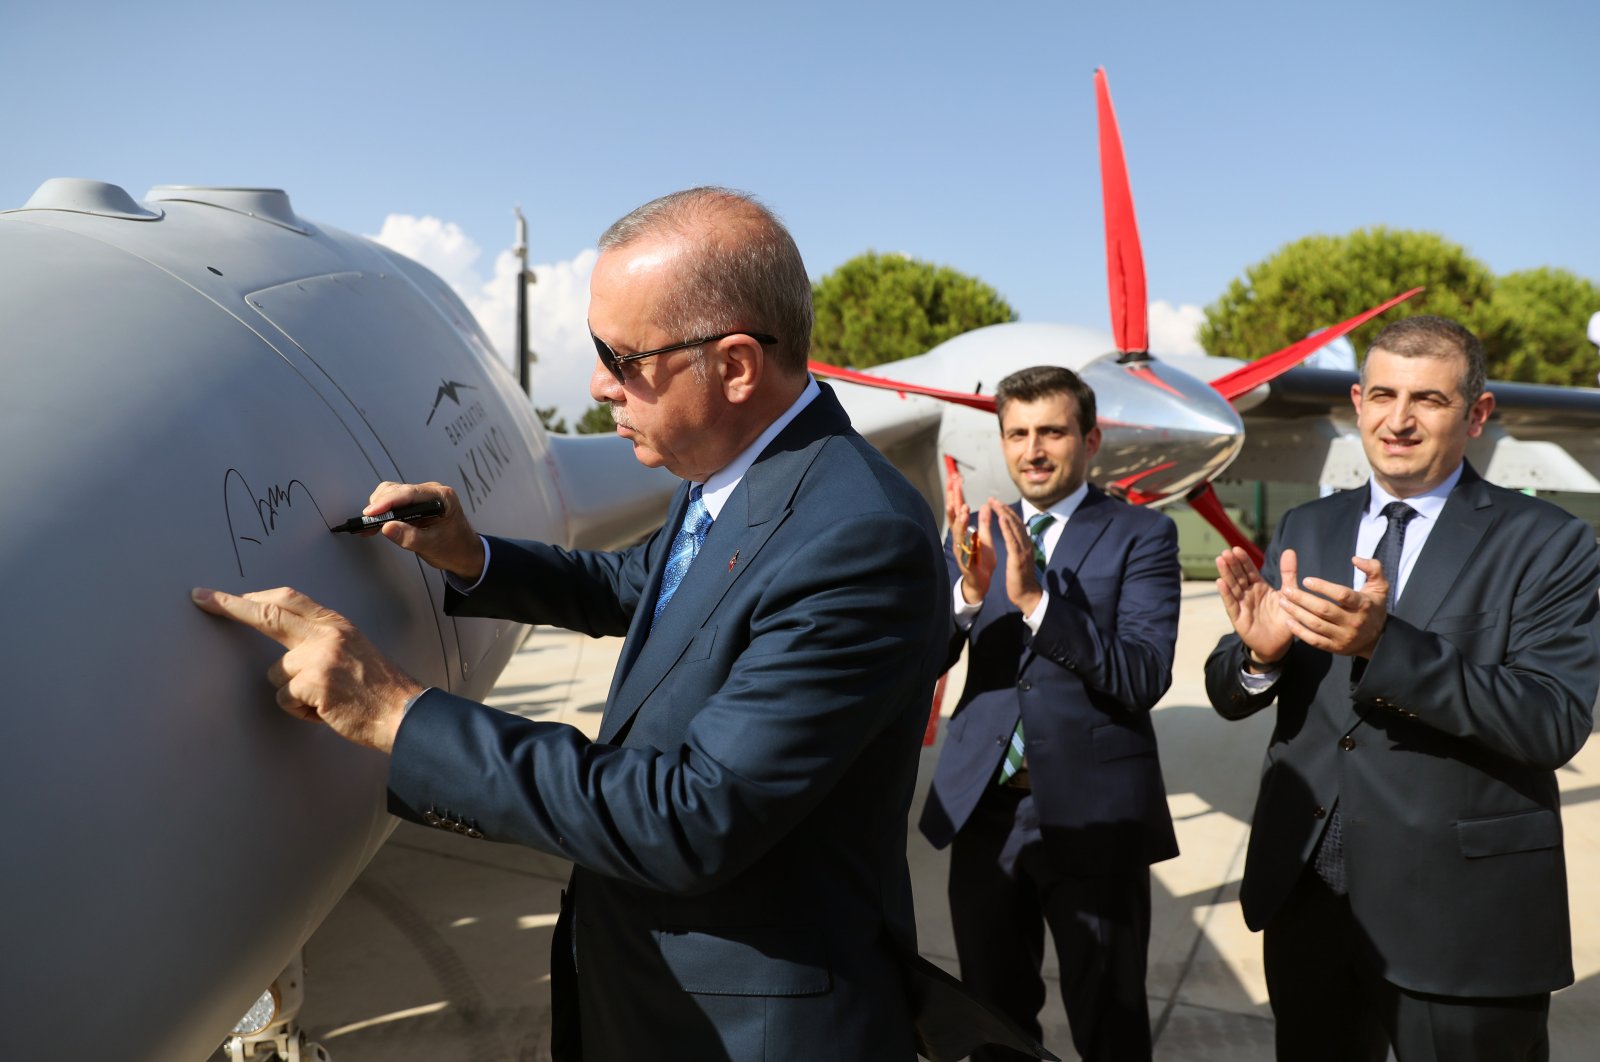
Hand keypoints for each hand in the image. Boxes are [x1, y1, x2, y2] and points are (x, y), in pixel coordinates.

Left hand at [190, 586, 421, 751]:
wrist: (403, 711)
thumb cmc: (378, 687)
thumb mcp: (353, 649)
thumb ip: (322, 640)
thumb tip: (286, 645)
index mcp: (335, 623)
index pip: (288, 599)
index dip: (253, 596)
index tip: (223, 594)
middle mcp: (326, 634)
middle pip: (268, 613)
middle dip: (231, 605)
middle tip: (202, 598)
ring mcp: (319, 657)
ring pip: (276, 674)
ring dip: (293, 692)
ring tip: (325, 700)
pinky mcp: (314, 684)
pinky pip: (286, 699)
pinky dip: (302, 711)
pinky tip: (327, 711)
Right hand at [365, 481, 484, 581]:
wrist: (464, 553)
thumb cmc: (454, 547)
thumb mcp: (431, 546)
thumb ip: (410, 537)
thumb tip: (387, 527)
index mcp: (442, 497)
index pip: (410, 493)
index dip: (387, 501)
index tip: (371, 512)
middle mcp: (432, 492)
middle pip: (398, 490)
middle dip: (380, 506)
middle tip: (367, 523)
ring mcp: (423, 497)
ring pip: (392, 494)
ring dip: (379, 508)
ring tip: (369, 526)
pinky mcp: (415, 504)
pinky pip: (394, 502)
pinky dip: (383, 512)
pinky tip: (375, 525)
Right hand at [947, 464, 987, 604]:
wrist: (979, 584)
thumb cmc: (980, 560)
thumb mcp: (985, 538)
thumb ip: (984, 522)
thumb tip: (986, 505)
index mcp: (963, 531)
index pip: (958, 508)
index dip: (956, 493)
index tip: (955, 477)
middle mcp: (958, 538)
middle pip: (953, 515)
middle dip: (953, 498)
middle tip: (954, 482)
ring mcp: (959, 549)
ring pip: (957, 531)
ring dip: (959, 518)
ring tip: (962, 505)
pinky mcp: (964, 560)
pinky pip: (964, 547)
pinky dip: (965, 539)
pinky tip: (967, 530)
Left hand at [990, 501, 1042, 617]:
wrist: (1027, 595)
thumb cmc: (1021, 578)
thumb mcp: (1020, 559)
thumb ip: (1019, 547)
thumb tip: (1017, 537)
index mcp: (1025, 544)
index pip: (1016, 524)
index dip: (1007, 512)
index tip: (998, 503)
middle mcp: (1026, 544)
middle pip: (1015, 522)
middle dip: (1004, 509)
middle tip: (994, 499)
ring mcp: (1023, 551)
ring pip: (1014, 528)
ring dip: (1005, 514)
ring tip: (996, 504)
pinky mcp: (1018, 558)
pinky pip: (1012, 541)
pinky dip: (1007, 529)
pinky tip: (1001, 520)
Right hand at [1215, 545, 1293, 665]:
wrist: (1279, 644)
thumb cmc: (1283, 619)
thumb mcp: (1289, 593)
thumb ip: (1288, 573)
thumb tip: (1289, 550)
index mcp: (1259, 587)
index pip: (1249, 570)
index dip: (1243, 560)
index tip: (1237, 549)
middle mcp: (1248, 594)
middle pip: (1238, 576)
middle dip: (1232, 564)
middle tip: (1226, 552)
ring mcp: (1242, 605)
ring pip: (1232, 587)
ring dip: (1226, 574)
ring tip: (1220, 561)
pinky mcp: (1238, 618)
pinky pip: (1231, 604)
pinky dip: (1226, 594)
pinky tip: (1220, 583)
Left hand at [1278, 554, 1389, 657]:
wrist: (1377, 640)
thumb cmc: (1374, 608)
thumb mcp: (1380, 587)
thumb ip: (1373, 568)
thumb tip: (1355, 559)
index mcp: (1363, 605)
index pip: (1342, 595)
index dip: (1323, 587)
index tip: (1306, 580)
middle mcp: (1353, 622)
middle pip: (1324, 610)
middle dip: (1303, 599)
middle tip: (1286, 590)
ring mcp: (1344, 636)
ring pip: (1316, 625)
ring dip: (1297, 613)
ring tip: (1283, 602)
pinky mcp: (1335, 648)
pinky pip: (1314, 640)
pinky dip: (1300, 631)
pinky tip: (1288, 621)